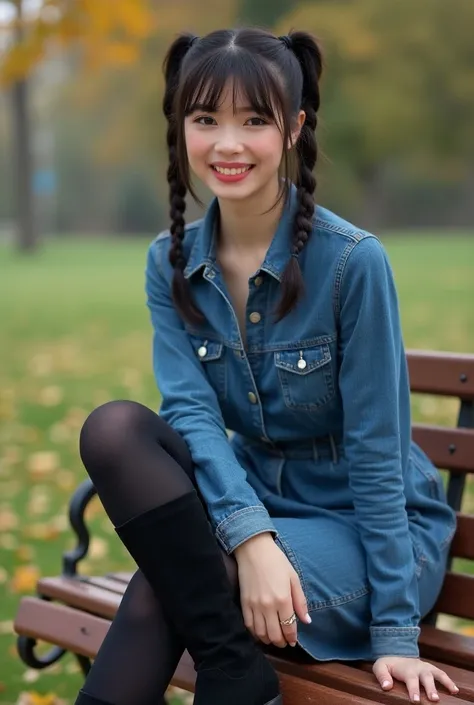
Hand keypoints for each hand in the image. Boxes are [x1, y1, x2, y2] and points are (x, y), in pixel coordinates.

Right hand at [234, 533, 310, 648]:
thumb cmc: (277, 561)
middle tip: (284, 642)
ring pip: (261, 633)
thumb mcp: (293, 578)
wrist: (254, 549)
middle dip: (281, 642)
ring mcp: (254, 606)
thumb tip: (307, 621)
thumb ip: (300, 601)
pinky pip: (248, 626)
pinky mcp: (243, 603)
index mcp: (283, 599)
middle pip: (274, 634)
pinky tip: (260, 632)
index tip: (293, 641)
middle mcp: (268, 606)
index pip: (288, 627)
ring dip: (268, 640)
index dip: (292, 638)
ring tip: (273, 638)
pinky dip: (255, 633)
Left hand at [373, 656, 459, 701]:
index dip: (413, 690)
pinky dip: (449, 681)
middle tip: (434, 699)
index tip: (415, 700)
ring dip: (444, 682)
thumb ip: (382, 676)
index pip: (410, 680)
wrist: (396, 653)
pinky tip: (455, 690)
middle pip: (425, 677)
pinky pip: (441, 674)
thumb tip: (387, 687)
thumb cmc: (388, 665)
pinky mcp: (431, 670)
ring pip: (436, 673)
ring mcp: (426, 668)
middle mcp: (418, 667)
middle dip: (430, 688)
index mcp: (406, 668)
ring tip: (452, 691)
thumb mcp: (380, 667)